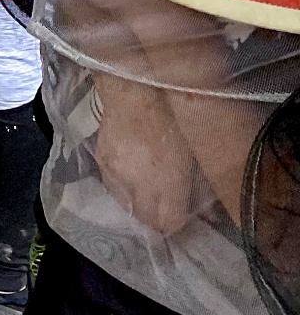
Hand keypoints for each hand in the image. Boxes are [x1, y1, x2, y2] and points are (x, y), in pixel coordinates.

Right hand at [92, 73, 197, 234]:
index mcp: (166, 181)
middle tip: (171, 211)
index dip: (179, 225)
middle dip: (159, 220)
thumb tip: (211, 213)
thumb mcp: (196, 153)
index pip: (168, 223)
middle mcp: (139, 183)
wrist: (135, 89)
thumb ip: (201, 186)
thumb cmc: (176, 117)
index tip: (187, 219)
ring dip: (141, 206)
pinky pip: (114, 188)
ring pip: (128, 206)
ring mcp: (117, 174)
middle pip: (147, 220)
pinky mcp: (102, 162)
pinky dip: (125, 190)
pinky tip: (132, 180)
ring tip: (151, 196)